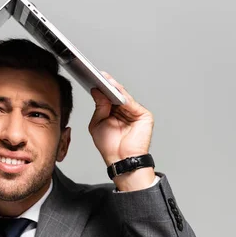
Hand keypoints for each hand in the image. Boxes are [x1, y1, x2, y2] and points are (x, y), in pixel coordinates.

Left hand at [88, 72, 155, 190]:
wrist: (121, 160)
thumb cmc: (110, 146)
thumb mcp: (97, 124)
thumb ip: (99, 107)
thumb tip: (98, 91)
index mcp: (114, 113)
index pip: (108, 96)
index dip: (101, 87)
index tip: (91, 77)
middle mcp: (125, 111)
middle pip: (116, 94)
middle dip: (107, 85)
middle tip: (97, 75)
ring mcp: (135, 112)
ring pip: (124, 96)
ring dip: (114, 88)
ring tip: (104, 80)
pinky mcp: (144, 116)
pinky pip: (131, 102)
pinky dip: (123, 96)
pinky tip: (114, 90)